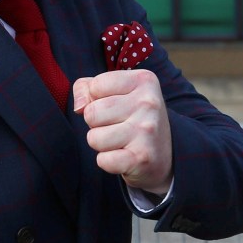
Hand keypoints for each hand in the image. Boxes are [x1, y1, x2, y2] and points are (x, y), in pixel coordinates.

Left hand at [73, 69, 172, 195]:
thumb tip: (79, 107)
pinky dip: (107, 162)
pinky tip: (123, 156)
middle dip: (96, 124)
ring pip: (94, 138)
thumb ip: (86, 88)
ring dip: (100, 144)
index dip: (95, 100)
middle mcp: (149, 103)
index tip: (114, 107)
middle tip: (116, 127)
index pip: (95, 86)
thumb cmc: (131, 117)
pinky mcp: (142, 158)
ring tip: (120, 141)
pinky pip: (103, 160)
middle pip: (92, 113)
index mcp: (143, 81)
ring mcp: (147, 131)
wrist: (163, 155)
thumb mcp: (113, 92)